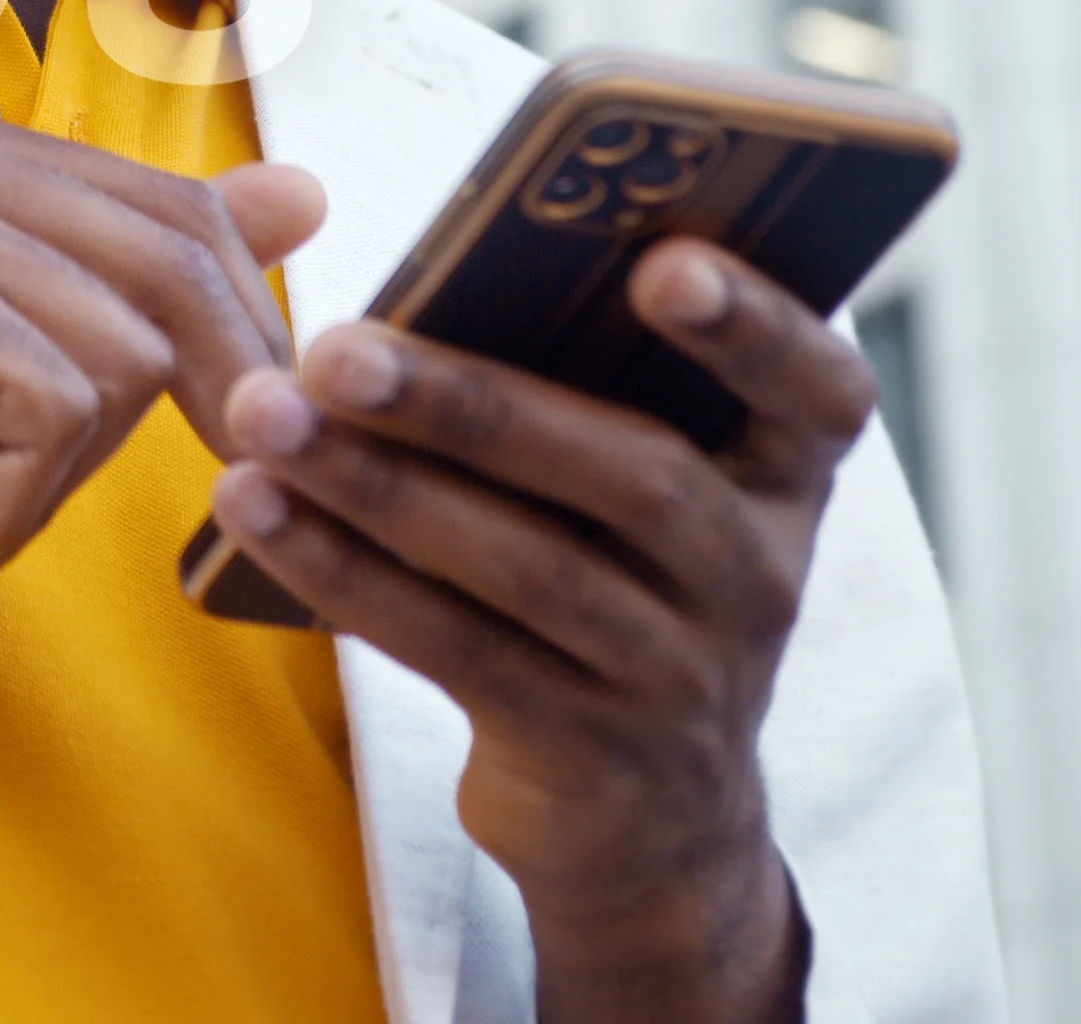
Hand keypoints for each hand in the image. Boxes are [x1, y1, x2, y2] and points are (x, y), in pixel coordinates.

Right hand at [0, 103, 326, 859]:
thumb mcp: (10, 359)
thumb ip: (139, 272)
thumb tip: (306, 191)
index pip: (175, 211)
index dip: (226, 339)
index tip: (205, 435)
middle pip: (174, 265)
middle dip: (188, 404)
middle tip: (107, 496)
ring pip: (123, 350)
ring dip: (62, 480)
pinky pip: (54, 408)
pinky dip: (12, 508)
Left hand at [206, 240, 878, 1023]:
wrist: (647, 817)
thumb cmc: (614, 580)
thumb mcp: (645, 495)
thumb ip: (586, 386)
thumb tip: (437, 273)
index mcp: (783, 475)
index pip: (821, 392)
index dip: (755, 326)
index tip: (664, 264)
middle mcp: (757, 573)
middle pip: (636, 475)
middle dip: (473, 404)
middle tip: (335, 349)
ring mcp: (682, 673)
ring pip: (529, 567)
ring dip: (378, 485)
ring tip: (265, 417)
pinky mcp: (588, 749)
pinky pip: (457, 648)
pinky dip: (345, 573)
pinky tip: (259, 511)